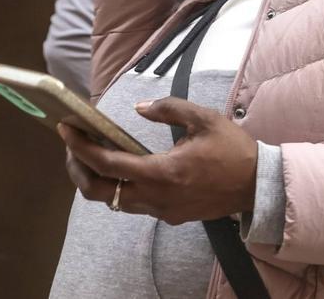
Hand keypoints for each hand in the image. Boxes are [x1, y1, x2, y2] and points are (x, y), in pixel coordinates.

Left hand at [57, 97, 258, 224]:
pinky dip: (119, 186)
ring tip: (92, 154)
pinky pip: (133, 204)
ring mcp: (161, 210)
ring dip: (96, 179)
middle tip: (72, 145)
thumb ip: (169, 109)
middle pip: (98, 191)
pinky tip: (123, 168)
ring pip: (113, 200)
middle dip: (77, 168)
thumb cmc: (233, 150)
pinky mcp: (169, 215)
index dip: (80, 146)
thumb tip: (139, 108)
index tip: (65, 129)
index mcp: (162, 172)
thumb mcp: (204, 119)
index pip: (107, 162)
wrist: (258, 186)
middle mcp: (156, 197)